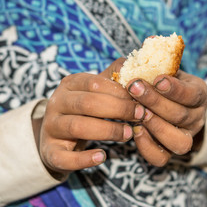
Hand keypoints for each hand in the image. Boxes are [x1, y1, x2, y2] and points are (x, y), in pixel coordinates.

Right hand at [38, 58, 142, 175]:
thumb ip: (116, 76)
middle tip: (141, 115)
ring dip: (108, 131)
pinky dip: (84, 159)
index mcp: (70, 84)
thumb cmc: (88, 108)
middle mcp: (57, 103)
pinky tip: (102, 157)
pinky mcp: (50, 151)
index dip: (121, 92)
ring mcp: (51, 127)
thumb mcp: (98, 89)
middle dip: (118, 109)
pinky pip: (64, 157)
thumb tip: (137, 62)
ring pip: (77, 127)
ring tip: (129, 133)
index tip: (142, 100)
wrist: (59, 134)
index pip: (95, 83)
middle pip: (87, 103)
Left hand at [126, 70, 206, 166]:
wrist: (164, 100)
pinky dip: (147, 146)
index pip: (192, 94)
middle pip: (181, 115)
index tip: (157, 79)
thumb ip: (156, 63)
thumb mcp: (165, 68)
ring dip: (155, 126)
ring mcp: (186, 136)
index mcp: (199, 94)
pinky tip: (135, 130)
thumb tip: (144, 50)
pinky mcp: (171, 151)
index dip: (175, 88)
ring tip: (137, 113)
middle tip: (135, 88)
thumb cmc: (161, 80)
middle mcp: (197, 118)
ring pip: (177, 140)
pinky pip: (162, 158)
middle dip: (155, 101)